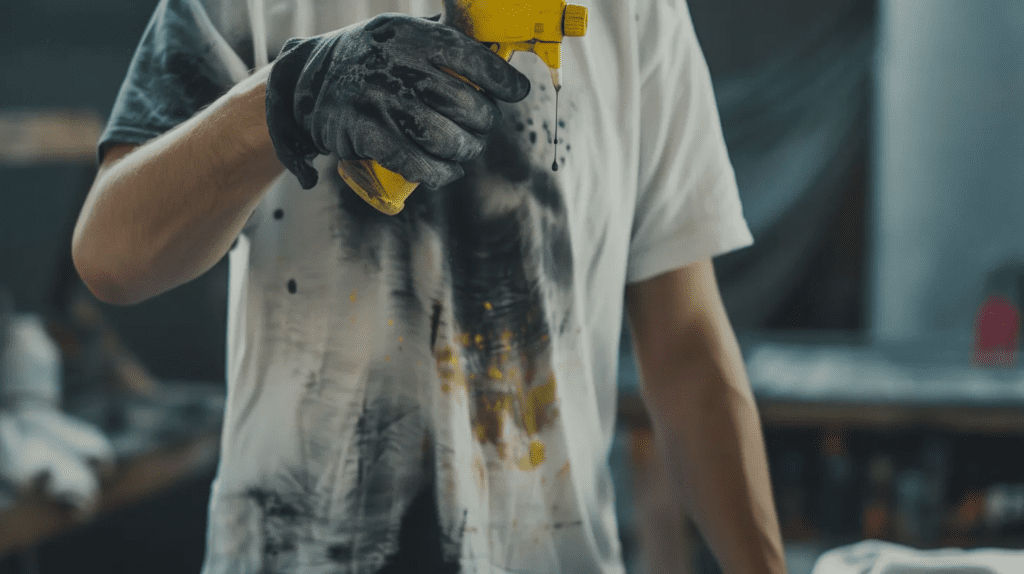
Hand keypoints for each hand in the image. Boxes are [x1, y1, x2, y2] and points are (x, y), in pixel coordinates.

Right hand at [265, 13, 531, 188]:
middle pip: (464, 104)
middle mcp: (395, 63)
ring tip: (466, 150)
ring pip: (444, 138)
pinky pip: (416, 162)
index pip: (470, 56)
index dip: (501, 79)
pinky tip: (448, 172)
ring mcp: (378, 99)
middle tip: (482, 128)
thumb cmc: (373, 60)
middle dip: (483, 123)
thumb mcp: (402, 34)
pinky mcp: (363, 133)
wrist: (308, 80)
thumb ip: (443, 41)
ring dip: (465, 151)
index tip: (516, 92)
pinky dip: (440, 173)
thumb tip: (501, 56)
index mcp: (410, 34)